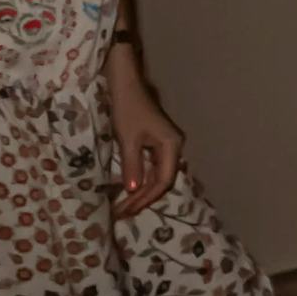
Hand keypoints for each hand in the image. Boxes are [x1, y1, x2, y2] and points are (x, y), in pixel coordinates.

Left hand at [108, 49, 182, 215]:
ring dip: (141, 191)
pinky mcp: (154, 141)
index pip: (163, 180)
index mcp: (172, 145)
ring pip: (157, 175)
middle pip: (162, 180)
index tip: (127, 210)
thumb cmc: (127, 108)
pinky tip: (129, 189)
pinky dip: (140, 179)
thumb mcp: (127, 138)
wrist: (124, 82)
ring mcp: (165, 144)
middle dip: (143, 198)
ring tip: (125, 206)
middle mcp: (173, 146)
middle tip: (123, 213)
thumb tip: (132, 191)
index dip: (146, 198)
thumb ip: (132, 166)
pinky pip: (151, 166)